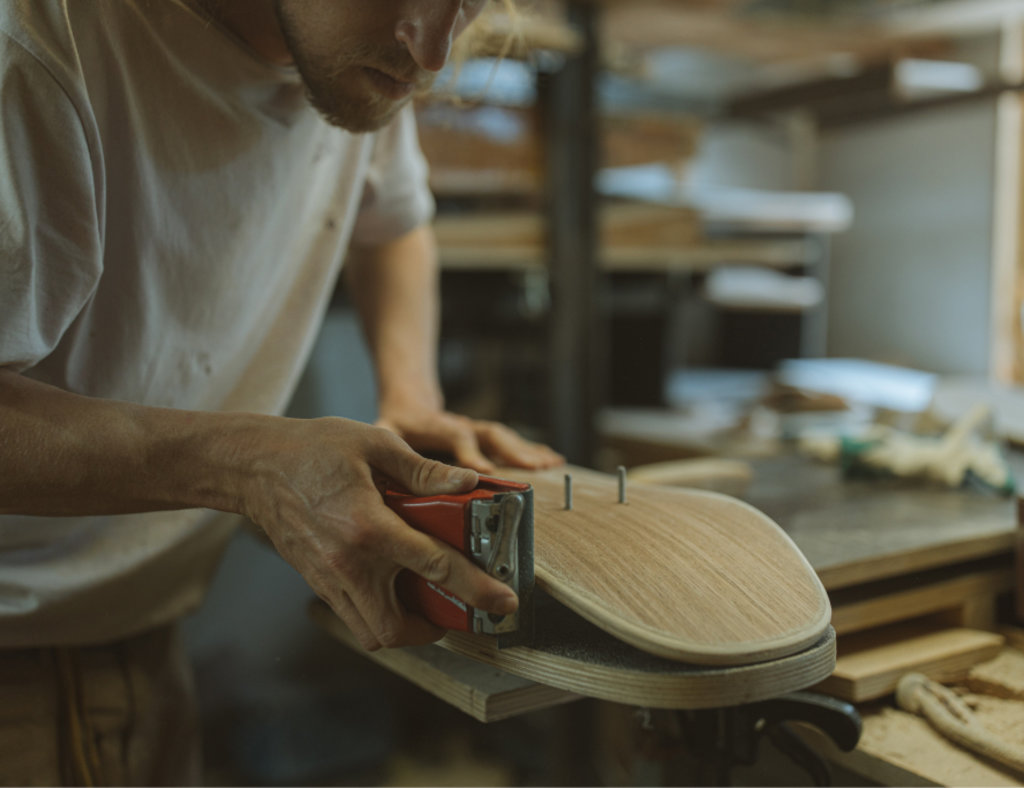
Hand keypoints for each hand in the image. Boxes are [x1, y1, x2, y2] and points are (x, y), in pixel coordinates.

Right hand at [241, 416, 517, 649]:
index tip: (504, 601)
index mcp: (369, 527)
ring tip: (429, 603)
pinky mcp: (318, 582)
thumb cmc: (313, 449)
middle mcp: (348, 564)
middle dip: (437, 627)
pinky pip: (353, 618)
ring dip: (407, 628)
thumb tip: (468, 483)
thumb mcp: (375, 444)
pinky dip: (380, 616)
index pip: (435, 568)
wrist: (254, 466)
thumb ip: (424, 470)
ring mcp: (329, 579)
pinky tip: (396, 588)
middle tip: (459, 607)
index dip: (477, 588)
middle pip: (399, 627)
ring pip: (373, 633)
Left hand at [376, 407, 563, 473]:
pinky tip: (553, 460)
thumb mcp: (384, 431)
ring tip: (550, 464)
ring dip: (528, 450)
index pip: (456, 438)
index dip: (470, 455)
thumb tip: (379, 466)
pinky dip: (533, 450)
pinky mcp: (484, 438)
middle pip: (490, 435)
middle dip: (512, 451)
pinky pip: (512, 442)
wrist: (411, 402)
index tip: (485, 472)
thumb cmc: (397, 423)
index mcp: (437, 427)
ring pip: (505, 438)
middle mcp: (461, 427)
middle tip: (534, 468)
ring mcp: (475, 431)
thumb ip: (384, 443)